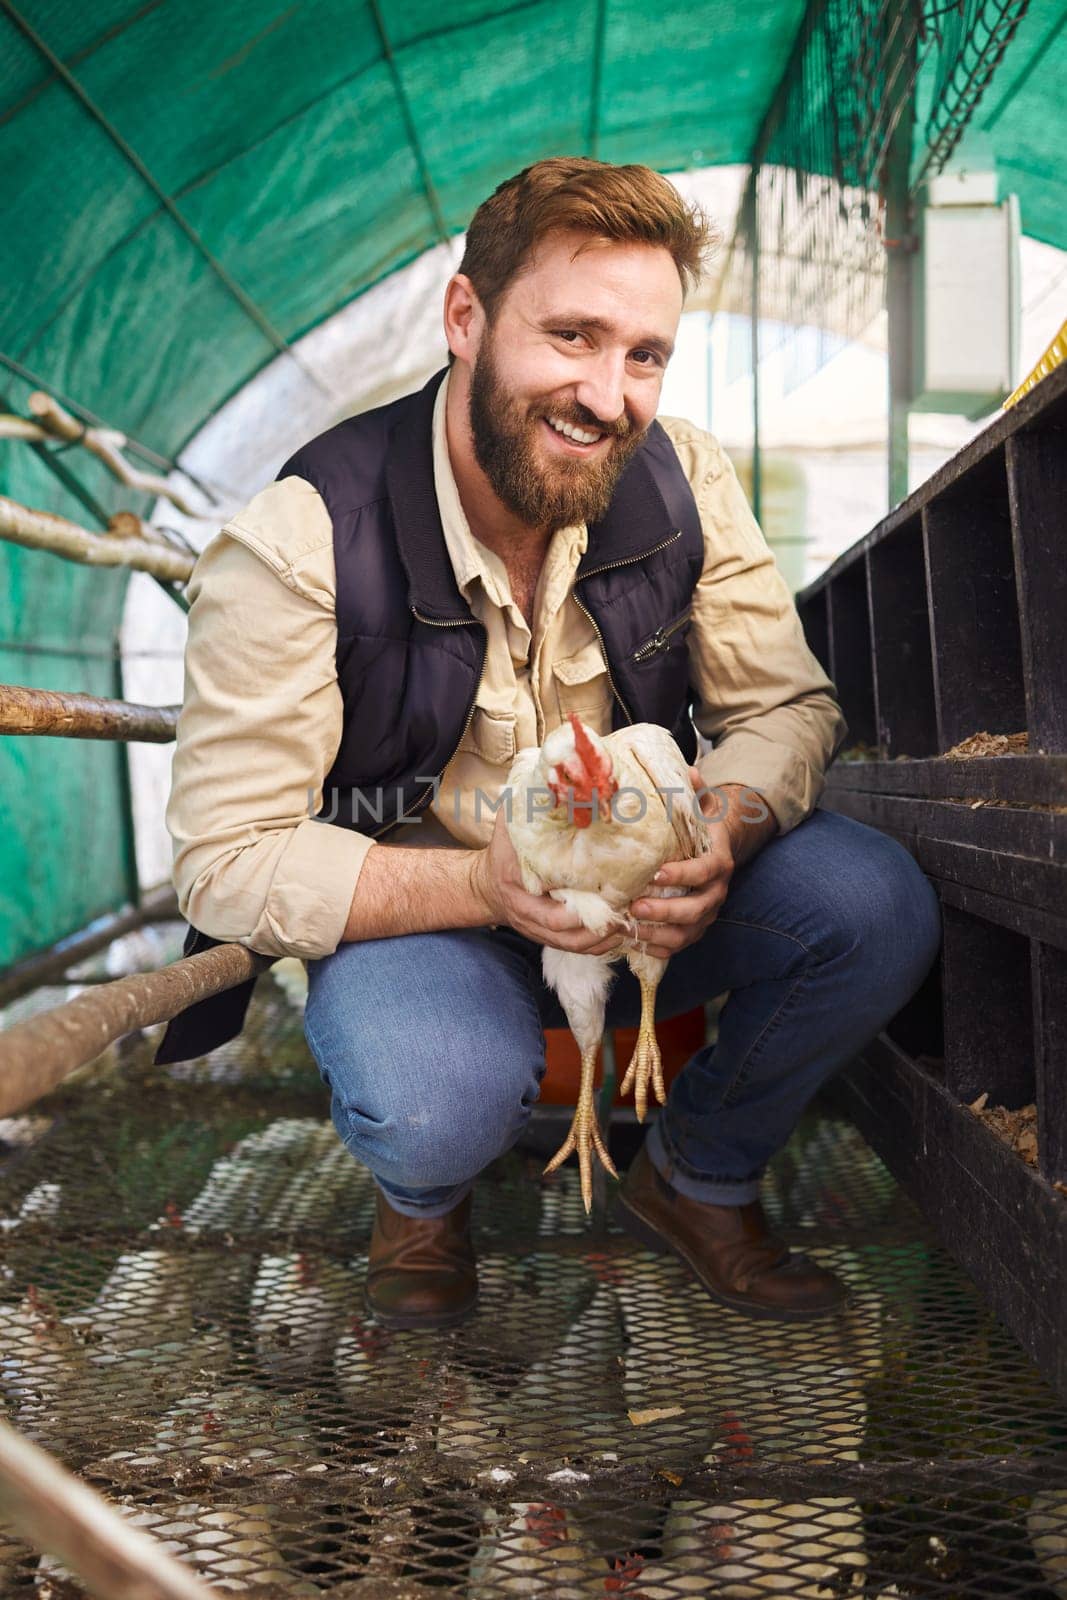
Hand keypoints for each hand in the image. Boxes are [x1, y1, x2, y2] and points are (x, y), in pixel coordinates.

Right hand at [471, 808, 623, 954]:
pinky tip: (624, 926)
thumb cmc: (502, 852)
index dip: (579, 912)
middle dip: (602, 926)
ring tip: (634, 917)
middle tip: (632, 906)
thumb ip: (526, 808)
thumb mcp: (508, 827)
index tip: (606, 898)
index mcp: (520, 892)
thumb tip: (551, 779)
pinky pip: (581, 949)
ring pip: (579, 946)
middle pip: (570, 936)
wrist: (485, 885)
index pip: (551, 914)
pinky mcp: (553, 938)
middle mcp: (530, 918)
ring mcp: (542, 932)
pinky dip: (604, 943)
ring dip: (608, 936)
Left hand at [626, 767, 737, 958]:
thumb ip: (696, 791)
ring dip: (657, 934)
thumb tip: (690, 770)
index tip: (656, 873)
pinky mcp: (693, 929)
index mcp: (718, 862)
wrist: (717, 850)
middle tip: (635, 906)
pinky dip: (656, 947)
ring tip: (628, 929)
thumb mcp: (702, 806)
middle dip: (665, 911)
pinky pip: (677, 946)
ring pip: (686, 934)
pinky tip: (631, 942)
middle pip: (697, 909)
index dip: (683, 874)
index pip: (705, 871)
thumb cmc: (702, 828)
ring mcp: (706, 914)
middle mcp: (716, 892)